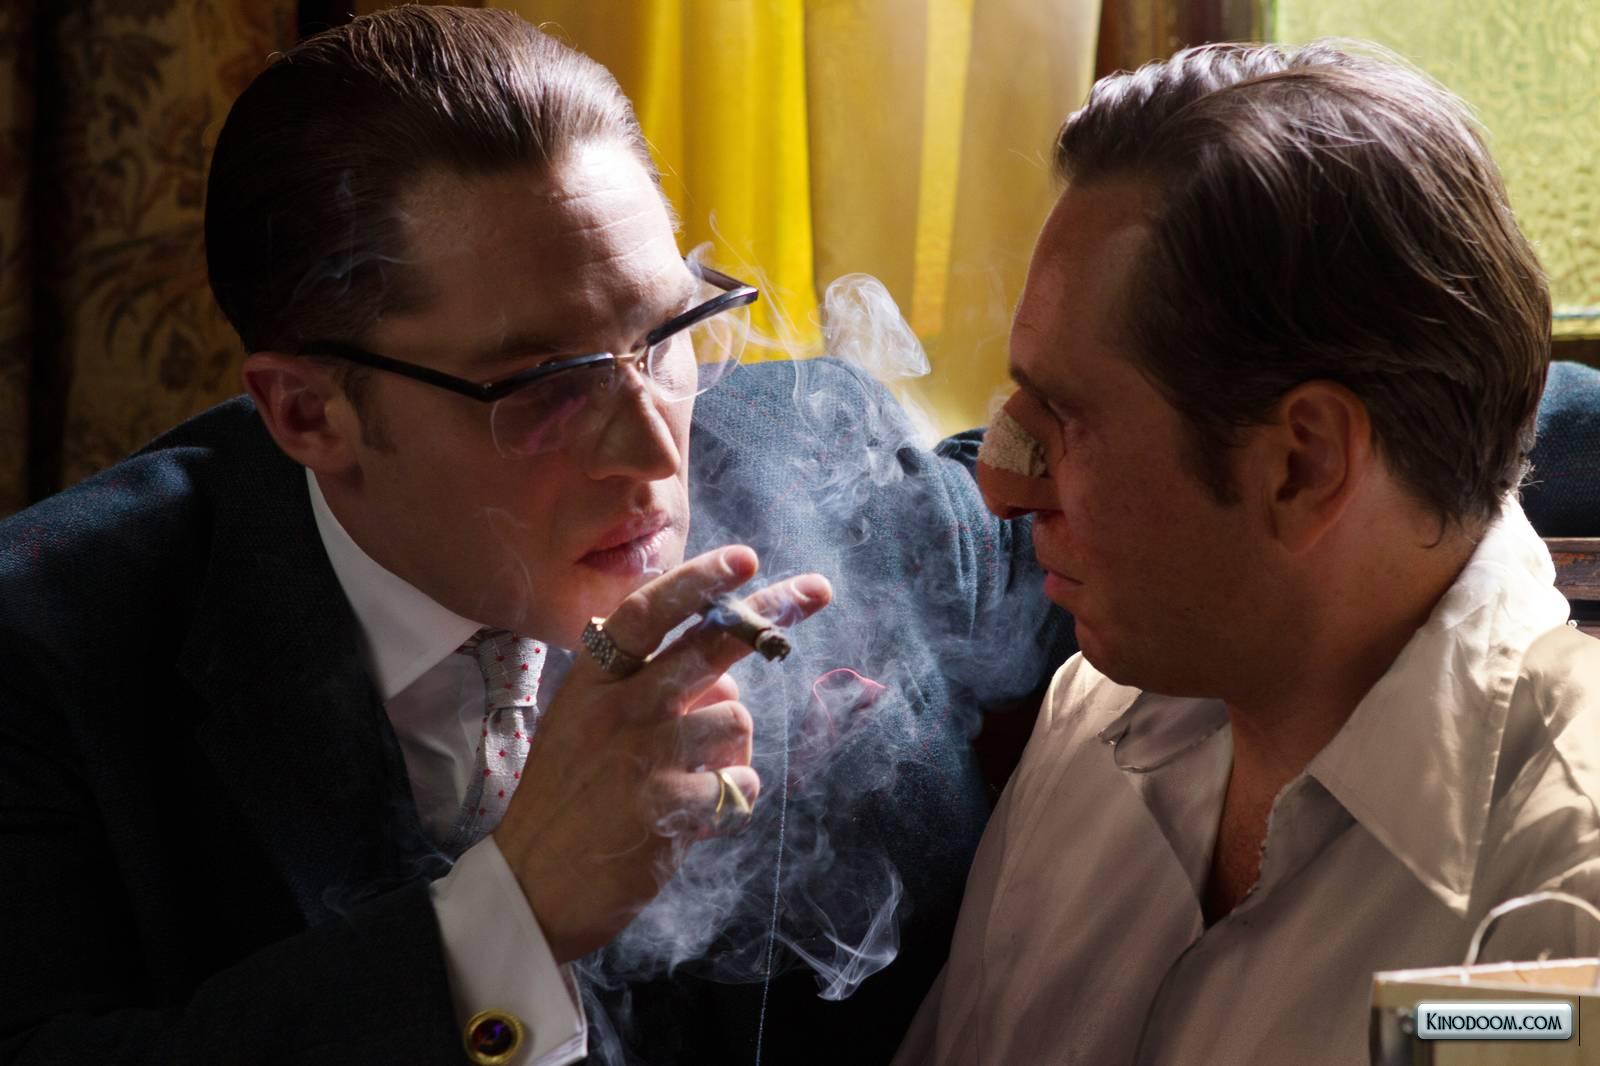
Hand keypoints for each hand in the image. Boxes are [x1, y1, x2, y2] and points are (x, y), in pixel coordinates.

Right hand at [492, 545, 831, 962]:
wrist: (530, 885)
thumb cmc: (567, 800)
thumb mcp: (584, 724)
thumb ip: (643, 690)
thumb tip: (722, 678)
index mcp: (593, 680)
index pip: (647, 611)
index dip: (698, 580)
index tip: (744, 556)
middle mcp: (618, 706)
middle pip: (708, 645)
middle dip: (769, 613)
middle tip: (817, 588)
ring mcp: (642, 753)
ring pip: (735, 718)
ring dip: (732, 751)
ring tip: (695, 781)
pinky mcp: (664, 805)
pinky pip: (739, 783)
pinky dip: (733, 799)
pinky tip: (699, 816)